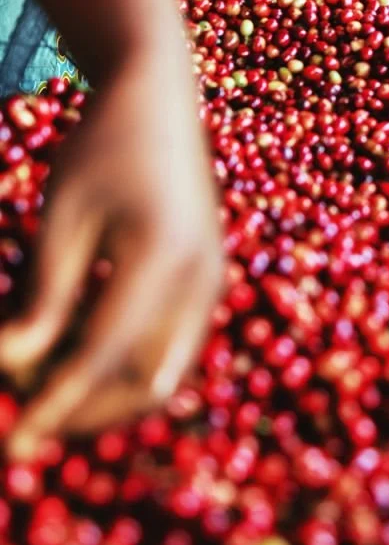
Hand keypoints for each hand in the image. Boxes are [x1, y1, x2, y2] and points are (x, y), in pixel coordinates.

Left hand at [0, 57, 221, 458]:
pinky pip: (173, 346)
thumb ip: (43, 298)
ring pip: (163, 372)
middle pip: (146, 383)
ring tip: (46, 389)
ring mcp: (212, 280)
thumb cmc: (102, 146)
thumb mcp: (62, 217)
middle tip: (23, 421)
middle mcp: (201, 278)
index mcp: (163, 256)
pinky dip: (127, 367)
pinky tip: (80, 357)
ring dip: (106, 396)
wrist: (160, 99)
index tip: (10, 446)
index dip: (53, 406)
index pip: (102, 356)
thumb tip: (12, 370)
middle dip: (83, 414)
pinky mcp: (209, 278)